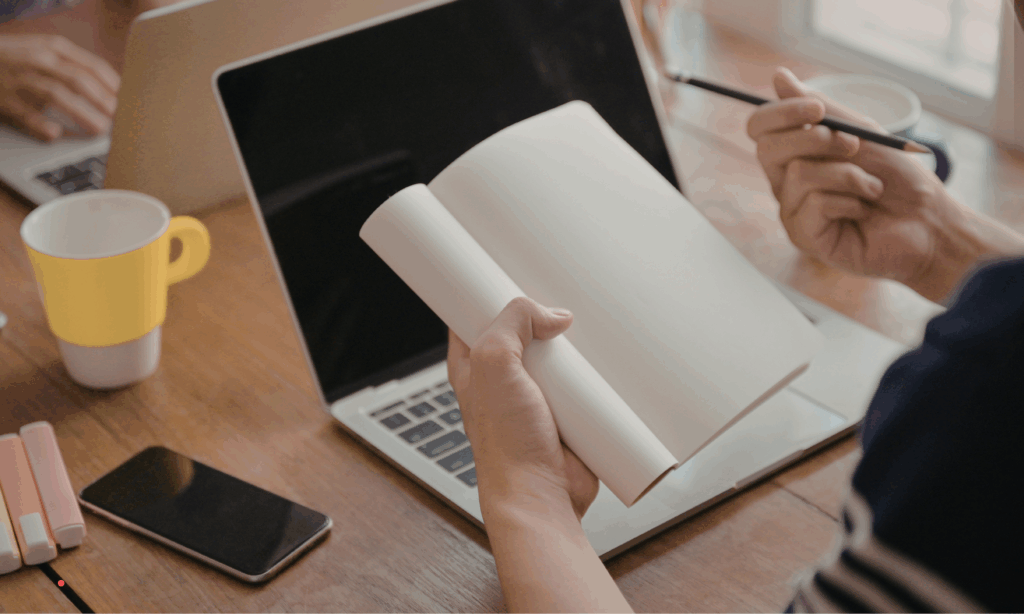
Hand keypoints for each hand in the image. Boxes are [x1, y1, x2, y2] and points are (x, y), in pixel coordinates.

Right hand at [0, 35, 118, 140]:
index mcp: (53, 48)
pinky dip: (42, 124)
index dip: (112, 85)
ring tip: (100, 128)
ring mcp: (20, 78)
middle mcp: (38, 60)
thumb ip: (75, 67)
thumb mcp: (46, 52)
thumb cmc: (19, 59)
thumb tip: (112, 91)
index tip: (126, 101)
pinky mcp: (5, 98)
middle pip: (77, 80)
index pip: (91, 66)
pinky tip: (55, 134)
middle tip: (118, 118)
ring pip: (56, 95)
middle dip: (102, 101)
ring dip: (82, 114)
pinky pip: (26, 113)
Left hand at [448, 297, 598, 520]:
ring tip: (586, 326)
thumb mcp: (494, 363)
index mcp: (474, 365)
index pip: (474, 316)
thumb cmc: (505, 445)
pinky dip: (595, 372)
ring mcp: (537, 395)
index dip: (488, 292)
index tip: (506, 270)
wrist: (542, 495)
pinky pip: (583, 383)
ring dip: (572, 345)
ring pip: (556, 355)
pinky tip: (605, 359)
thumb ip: (513, 322)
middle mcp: (504, 379)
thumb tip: (550, 314)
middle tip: (557, 296)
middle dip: (540, 315)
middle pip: (523, 331)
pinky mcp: (568, 412)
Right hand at [746, 67, 995, 301]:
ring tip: (872, 187)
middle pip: (766, 148)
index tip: (817, 108)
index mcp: (795, 155)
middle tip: (854, 145)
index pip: (760, 128)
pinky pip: (815, 203)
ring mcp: (793, 212)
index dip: (781, 112)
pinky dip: (850, 200)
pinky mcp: (805, 237)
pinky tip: (863, 210)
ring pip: (799, 173)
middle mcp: (786, 183)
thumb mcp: (860, 133)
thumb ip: (821, 109)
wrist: (928, 221)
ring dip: (847, 174)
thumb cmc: (897, 178)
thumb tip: (778, 76)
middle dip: (815, 139)